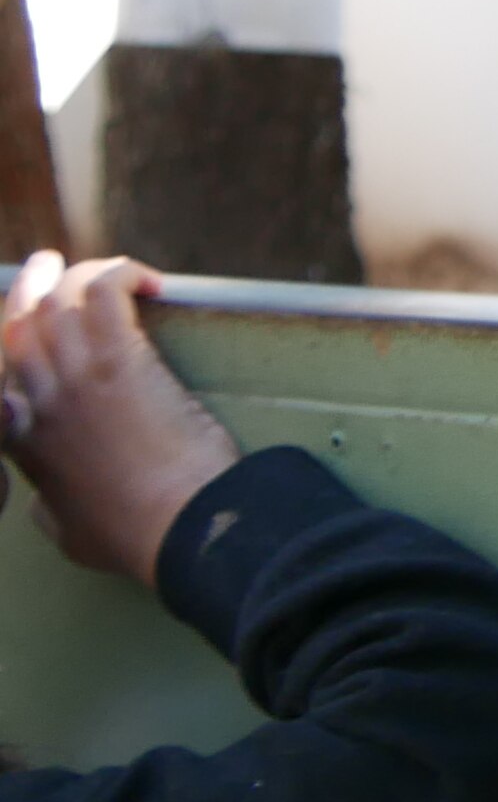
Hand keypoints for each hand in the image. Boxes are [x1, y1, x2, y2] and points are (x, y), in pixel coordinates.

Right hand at [0, 253, 245, 585]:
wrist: (176, 523)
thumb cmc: (132, 534)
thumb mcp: (66, 531)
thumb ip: (48, 507)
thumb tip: (46, 501)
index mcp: (20, 439)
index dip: (11, 338)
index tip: (27, 323)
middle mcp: (34, 400)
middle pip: (16, 323)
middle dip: (30, 288)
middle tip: (47, 267)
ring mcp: (73, 377)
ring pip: (57, 301)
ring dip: (76, 274)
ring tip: (102, 267)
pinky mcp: (119, 362)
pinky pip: (105, 294)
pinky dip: (122, 275)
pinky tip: (150, 284)